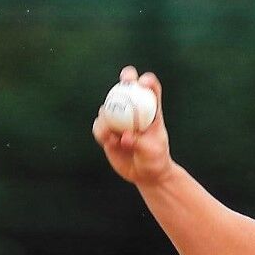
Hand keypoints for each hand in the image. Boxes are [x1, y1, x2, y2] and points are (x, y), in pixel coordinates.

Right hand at [92, 65, 171, 185]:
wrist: (146, 175)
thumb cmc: (155, 160)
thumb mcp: (152, 151)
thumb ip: (139, 142)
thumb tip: (123, 136)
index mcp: (151, 112)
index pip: (151, 91)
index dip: (147, 82)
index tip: (144, 82)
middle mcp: (134, 112)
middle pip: (128, 88)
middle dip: (127, 79)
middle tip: (126, 80)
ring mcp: (119, 120)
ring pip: (109, 107)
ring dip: (109, 115)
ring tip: (114, 134)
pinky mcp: (107, 132)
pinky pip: (99, 127)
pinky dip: (102, 131)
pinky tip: (109, 140)